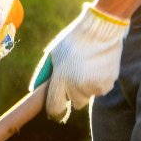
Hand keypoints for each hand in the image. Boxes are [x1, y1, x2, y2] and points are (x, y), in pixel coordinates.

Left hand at [31, 4, 129, 120]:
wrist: (100, 30)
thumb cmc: (73, 40)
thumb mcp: (53, 54)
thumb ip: (43, 73)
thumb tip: (34, 90)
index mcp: (60, 79)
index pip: (55, 108)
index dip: (55, 110)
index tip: (57, 109)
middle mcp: (76, 86)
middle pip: (75, 103)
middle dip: (74, 94)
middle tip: (76, 76)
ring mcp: (93, 87)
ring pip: (88, 96)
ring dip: (87, 87)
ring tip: (88, 67)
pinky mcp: (106, 85)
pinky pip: (100, 90)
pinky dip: (98, 82)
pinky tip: (97, 67)